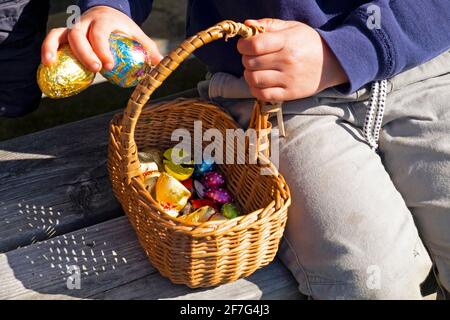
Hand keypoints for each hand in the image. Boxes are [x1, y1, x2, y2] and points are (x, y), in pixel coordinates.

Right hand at [41, 6, 162, 71]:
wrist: (106, 12)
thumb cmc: (122, 28)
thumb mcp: (136, 34)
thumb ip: (148, 48)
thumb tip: (161, 63)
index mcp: (104, 20)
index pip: (100, 33)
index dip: (102, 48)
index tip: (109, 65)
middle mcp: (85, 21)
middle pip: (79, 35)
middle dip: (84, 52)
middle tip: (95, 69)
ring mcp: (72, 28)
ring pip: (58, 34)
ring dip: (52, 48)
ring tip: (50, 64)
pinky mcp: (64, 35)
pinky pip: (52, 40)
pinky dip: (47, 50)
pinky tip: (46, 65)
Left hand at [237, 19, 348, 100]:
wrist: (333, 62)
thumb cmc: (308, 43)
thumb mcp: (292, 28)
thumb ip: (269, 25)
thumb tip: (247, 25)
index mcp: (287, 42)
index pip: (254, 45)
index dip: (243, 45)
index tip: (244, 45)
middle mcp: (288, 61)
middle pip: (250, 63)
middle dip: (246, 59)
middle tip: (252, 57)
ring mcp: (289, 79)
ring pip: (254, 80)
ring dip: (249, 74)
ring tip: (255, 70)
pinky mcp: (290, 94)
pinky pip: (263, 95)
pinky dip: (255, 90)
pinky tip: (260, 83)